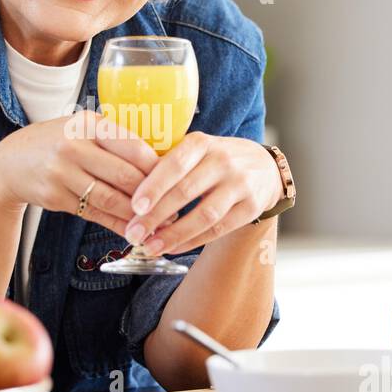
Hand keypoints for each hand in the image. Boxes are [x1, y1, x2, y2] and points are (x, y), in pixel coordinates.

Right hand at [0, 110, 177, 237]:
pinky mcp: (56, 197)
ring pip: (111, 199)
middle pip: (125, 175)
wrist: (10, 162)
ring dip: (137, 215)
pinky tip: (133, 230)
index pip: (134, 147)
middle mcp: (74, 146)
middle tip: (176, 207)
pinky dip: (116, 224)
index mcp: (89, 124)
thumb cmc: (57, 143)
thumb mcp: (82, 128)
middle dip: (153, 195)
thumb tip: (161, 162)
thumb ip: (115, 140)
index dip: (158, 167)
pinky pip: (94, 214)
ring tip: (159, 223)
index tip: (177, 180)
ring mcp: (63, 173)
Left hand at [124, 133, 283, 256]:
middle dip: (156, 216)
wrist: (264, 167)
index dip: (154, 185)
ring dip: (174, 234)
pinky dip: (193, 241)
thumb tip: (127, 190)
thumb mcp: (195, 150)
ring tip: (150, 247)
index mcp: (202, 142)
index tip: (134, 206)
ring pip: (204, 214)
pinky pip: (219, 229)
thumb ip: (168, 164)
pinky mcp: (252, 207)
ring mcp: (240, 184)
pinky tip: (173, 248)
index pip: (175, 163)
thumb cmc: (214, 160)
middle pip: (186, 191)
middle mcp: (223, 161)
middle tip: (133, 234)